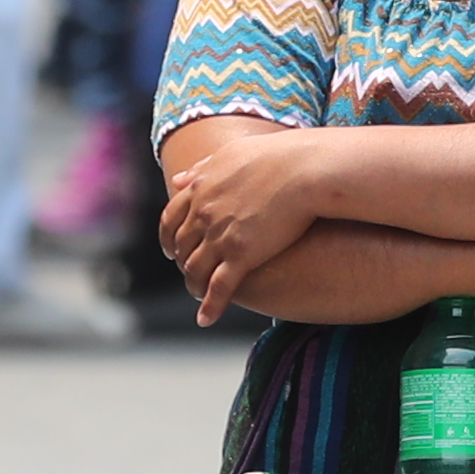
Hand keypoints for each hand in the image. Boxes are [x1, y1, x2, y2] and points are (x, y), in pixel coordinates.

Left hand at [159, 126, 337, 318]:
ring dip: (193, 285)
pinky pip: (219, 287)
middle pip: (182, 246)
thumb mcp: (232, 154)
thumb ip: (203, 168)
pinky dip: (210, 306)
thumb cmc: (278, 155)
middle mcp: (204, 213)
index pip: (172, 218)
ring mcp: (220, 235)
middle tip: (188, 272)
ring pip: (195, 269)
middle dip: (182, 262)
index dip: (169, 237)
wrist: (305, 168)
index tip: (172, 249)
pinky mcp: (241, 255)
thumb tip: (178, 179)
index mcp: (201, 188)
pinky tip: (206, 319)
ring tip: (198, 295)